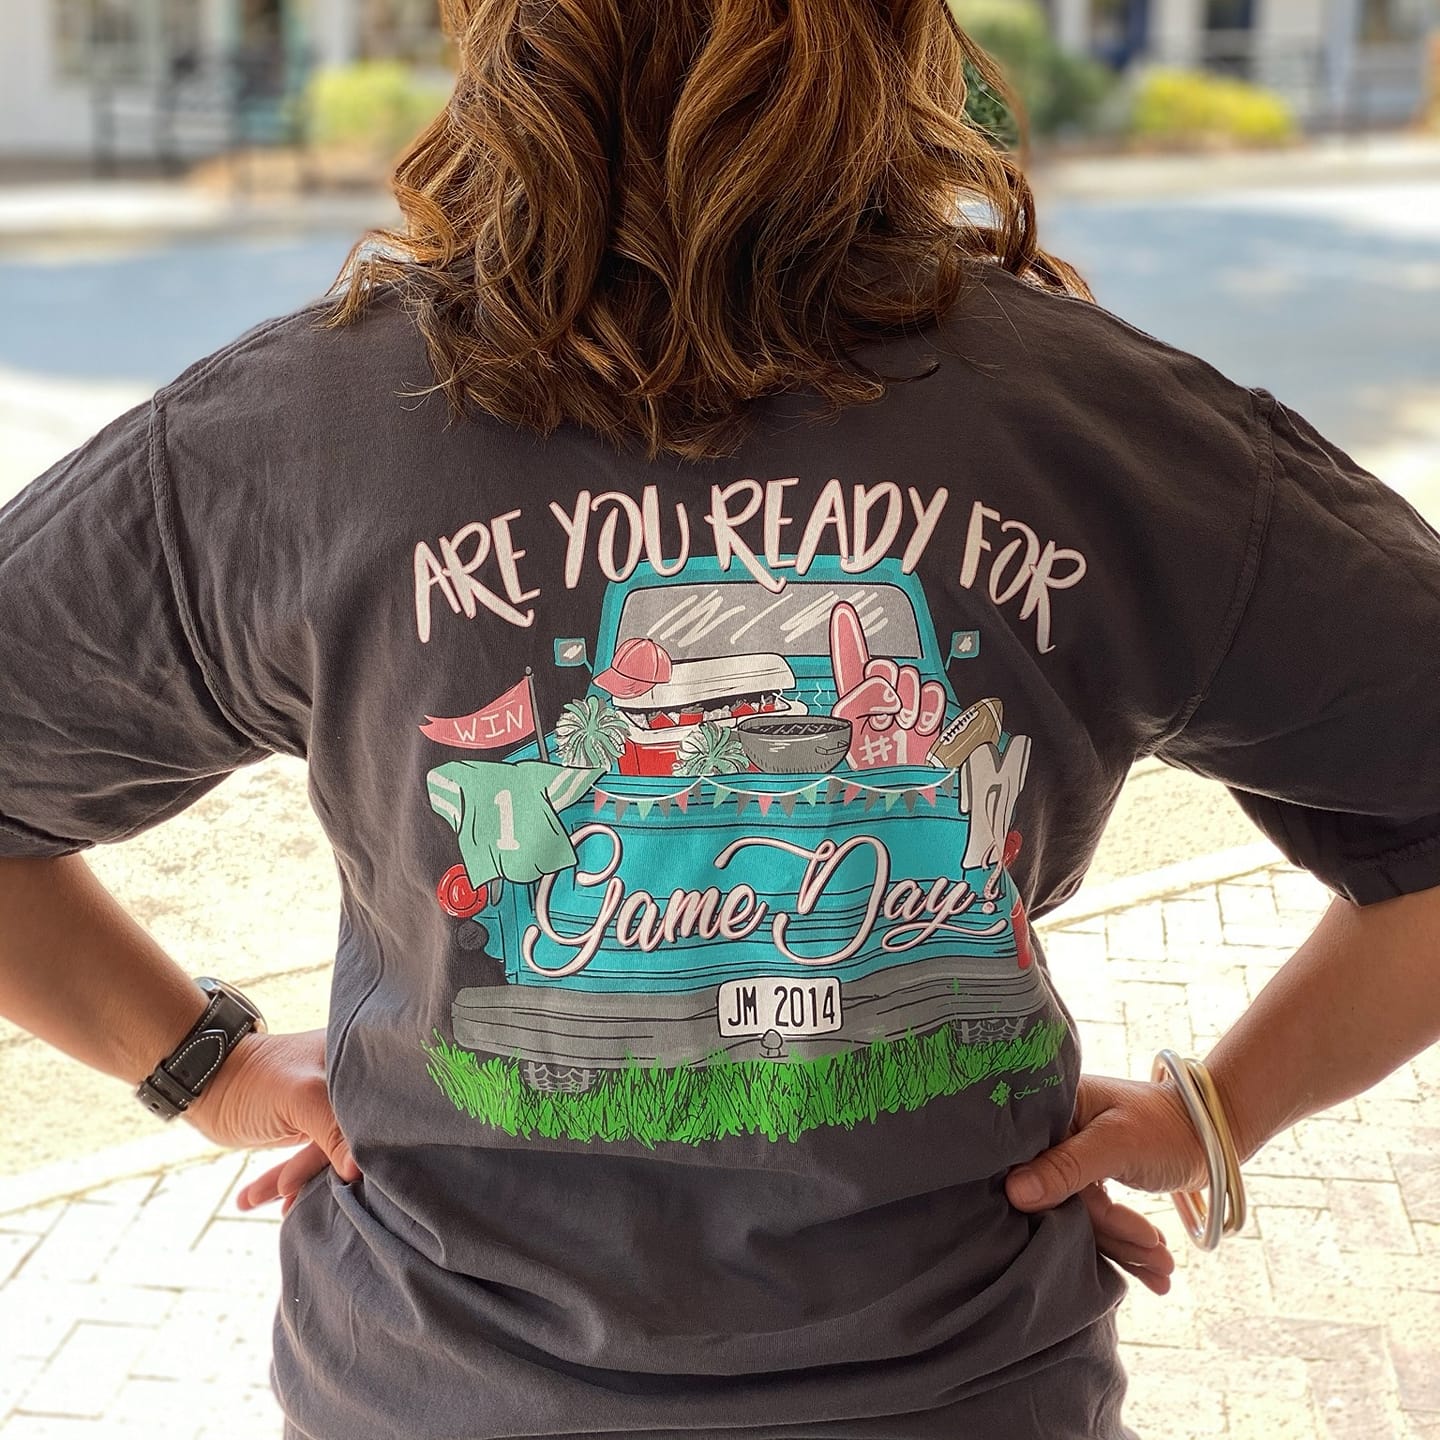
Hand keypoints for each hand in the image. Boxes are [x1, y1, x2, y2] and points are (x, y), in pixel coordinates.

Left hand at [184, 1029, 359, 1216]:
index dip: (368, 1145)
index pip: (377, 1111)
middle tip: (290, 1195)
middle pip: (355, 1136)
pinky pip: (309, 1159)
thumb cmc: (256, 1077)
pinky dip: (287, 1181)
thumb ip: (333, 1132)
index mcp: (358, 1064)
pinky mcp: (310, 1126)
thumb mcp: (301, 1098)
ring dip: (298, 1182)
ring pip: (329, 1153)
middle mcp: (349, 1084)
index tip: (350, 1178)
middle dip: (321, 1171)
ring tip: (265, 1201)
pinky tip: (258, 1198)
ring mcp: (329, 1107)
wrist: (206, 1080)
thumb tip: (358, 1171)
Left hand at [829, 601, 946, 768]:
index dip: (847, 635)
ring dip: (906, 705)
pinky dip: (928, 712)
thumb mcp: (849, 731)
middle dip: (883, 691)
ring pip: (913, 678)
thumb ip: (861, 698)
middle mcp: (881, 695)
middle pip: (886, 666)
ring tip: (898, 731)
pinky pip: (934, 694)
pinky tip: (919, 732)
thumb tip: (888, 688)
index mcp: (853, 697)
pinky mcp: (931, 714)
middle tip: (880, 722)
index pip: (850, 659)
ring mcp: (908, 703)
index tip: (842, 609)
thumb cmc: (866, 767)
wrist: (897, 795)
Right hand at [1006, 1074, 1209, 1293]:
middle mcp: (1057, 1133)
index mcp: (1052, 1110)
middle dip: (1110, 1233)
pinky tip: (1155, 1267)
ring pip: (1084, 1214)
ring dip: (1126, 1245)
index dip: (1046, 1201)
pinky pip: (1100, 1218)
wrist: (1213, 1131)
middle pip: (1061, 1196)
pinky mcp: (1093, 1180)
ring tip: (1165, 1265)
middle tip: (1152, 1253)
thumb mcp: (1116, 1144)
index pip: (1030, 1163)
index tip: (1073, 1235)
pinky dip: (1128, 1242)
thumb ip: (1066, 1168)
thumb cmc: (1164, 1124)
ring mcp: (1075, 1158)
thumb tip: (1014, 1194)